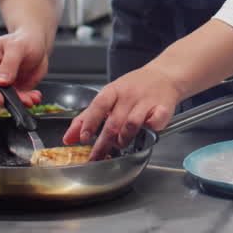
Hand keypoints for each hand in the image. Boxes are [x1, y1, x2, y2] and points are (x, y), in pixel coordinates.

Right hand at [0, 27, 49, 106]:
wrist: (37, 42)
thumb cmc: (24, 39)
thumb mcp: (17, 47)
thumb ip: (9, 63)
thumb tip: (2, 81)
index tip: (0, 99)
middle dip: (5, 99)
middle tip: (20, 100)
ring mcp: (1, 83)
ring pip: (5, 98)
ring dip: (18, 101)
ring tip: (30, 99)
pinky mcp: (13, 88)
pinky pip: (17, 99)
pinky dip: (26, 100)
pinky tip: (34, 96)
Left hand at [64, 65, 183, 159]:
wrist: (164, 75)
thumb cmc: (133, 87)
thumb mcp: (108, 96)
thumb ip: (87, 117)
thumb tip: (68, 139)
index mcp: (113, 90)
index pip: (98, 106)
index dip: (89, 123)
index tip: (83, 138)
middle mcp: (129, 95)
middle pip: (114, 122)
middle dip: (103, 143)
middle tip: (96, 157)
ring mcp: (146, 101)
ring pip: (132, 125)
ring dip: (124, 139)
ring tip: (121, 143)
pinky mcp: (163, 108)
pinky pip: (154, 124)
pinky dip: (149, 130)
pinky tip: (146, 130)